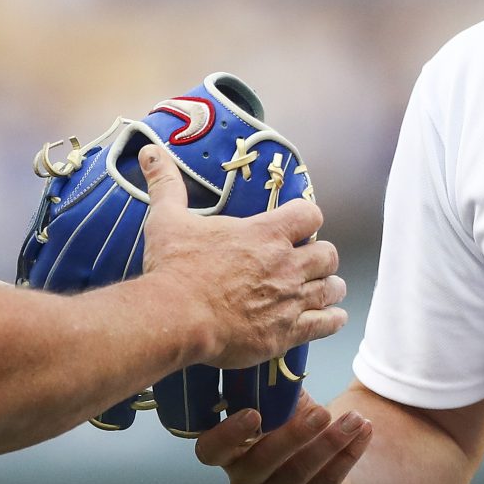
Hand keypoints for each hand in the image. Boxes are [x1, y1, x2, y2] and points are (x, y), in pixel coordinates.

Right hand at [135, 145, 345, 367]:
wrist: (176, 316)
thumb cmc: (174, 267)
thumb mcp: (168, 219)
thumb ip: (166, 184)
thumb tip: (151, 152)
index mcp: (265, 234)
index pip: (310, 214)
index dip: (306, 218)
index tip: (297, 226)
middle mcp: (286, 264)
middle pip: (328, 254)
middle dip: (320, 257)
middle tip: (305, 263)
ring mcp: (291, 299)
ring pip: (332, 288)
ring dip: (327, 287)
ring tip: (319, 290)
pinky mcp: (288, 332)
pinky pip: (327, 324)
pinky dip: (332, 319)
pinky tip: (330, 318)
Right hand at [194, 393, 372, 483]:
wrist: (325, 465)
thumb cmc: (293, 427)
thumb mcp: (282, 407)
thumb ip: (277, 389)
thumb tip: (282, 355)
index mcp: (228, 452)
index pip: (210, 450)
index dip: (226, 434)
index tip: (253, 413)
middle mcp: (243, 480)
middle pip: (262, 461)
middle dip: (295, 434)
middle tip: (323, 412)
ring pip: (299, 473)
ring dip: (331, 443)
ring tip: (356, 418)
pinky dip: (348, 456)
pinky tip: (365, 433)